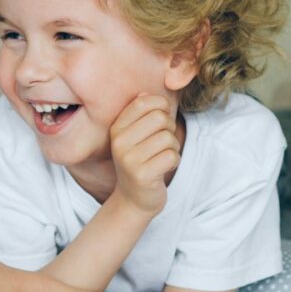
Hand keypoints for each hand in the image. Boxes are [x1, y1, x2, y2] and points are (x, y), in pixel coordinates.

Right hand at [108, 94, 181, 215]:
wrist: (134, 199)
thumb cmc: (140, 162)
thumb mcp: (135, 136)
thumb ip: (141, 114)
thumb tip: (146, 92)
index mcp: (116, 128)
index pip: (144, 102)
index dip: (161, 106)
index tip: (161, 119)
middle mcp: (119, 142)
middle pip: (160, 118)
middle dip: (169, 128)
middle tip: (163, 142)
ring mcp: (129, 159)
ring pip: (168, 138)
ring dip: (173, 148)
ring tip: (162, 156)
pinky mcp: (142, 175)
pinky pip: (172, 156)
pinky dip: (174, 162)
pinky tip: (163, 168)